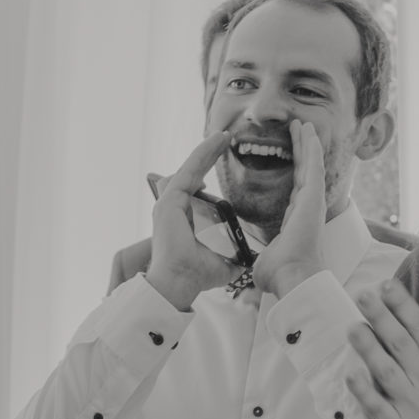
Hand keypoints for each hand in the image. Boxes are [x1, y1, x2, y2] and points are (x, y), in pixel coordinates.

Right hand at [144, 132, 236, 310]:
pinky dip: (202, 155)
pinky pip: (189, 170)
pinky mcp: (169, 201)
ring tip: (224, 136)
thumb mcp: (222, 261)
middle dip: (208, 154)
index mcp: (183, 217)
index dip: (207, 168)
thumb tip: (250, 258)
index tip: (222, 154)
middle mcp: (172, 208)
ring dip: (206, 150)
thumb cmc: (196, 275)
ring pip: (189, 168)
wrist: (181, 283)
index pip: (195, 186)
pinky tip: (217, 142)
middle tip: (225, 138)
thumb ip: (234, 256)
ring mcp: (168, 203)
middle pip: (191, 172)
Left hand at [253, 121, 326, 299]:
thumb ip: (260, 255)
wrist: (292, 278)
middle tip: (299, 129)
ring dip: (308, 144)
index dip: (295, 169)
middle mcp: (307, 208)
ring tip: (304, 124)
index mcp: (296, 219)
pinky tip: (309, 132)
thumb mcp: (263, 259)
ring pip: (311, 165)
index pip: (296, 187)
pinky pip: (314, 166)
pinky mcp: (313, 198)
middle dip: (302, 149)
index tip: (291, 155)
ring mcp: (312, 202)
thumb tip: (254, 264)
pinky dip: (312, 148)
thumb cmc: (279, 275)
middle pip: (305, 171)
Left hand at [345, 280, 418, 418]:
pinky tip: (351, 374)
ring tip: (352, 327)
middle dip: (381, 317)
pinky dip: (365, 391)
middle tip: (362, 295)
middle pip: (400, 343)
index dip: (403, 306)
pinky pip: (378, 406)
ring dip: (368, 349)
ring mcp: (411, 404)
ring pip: (386, 371)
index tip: (386, 286)